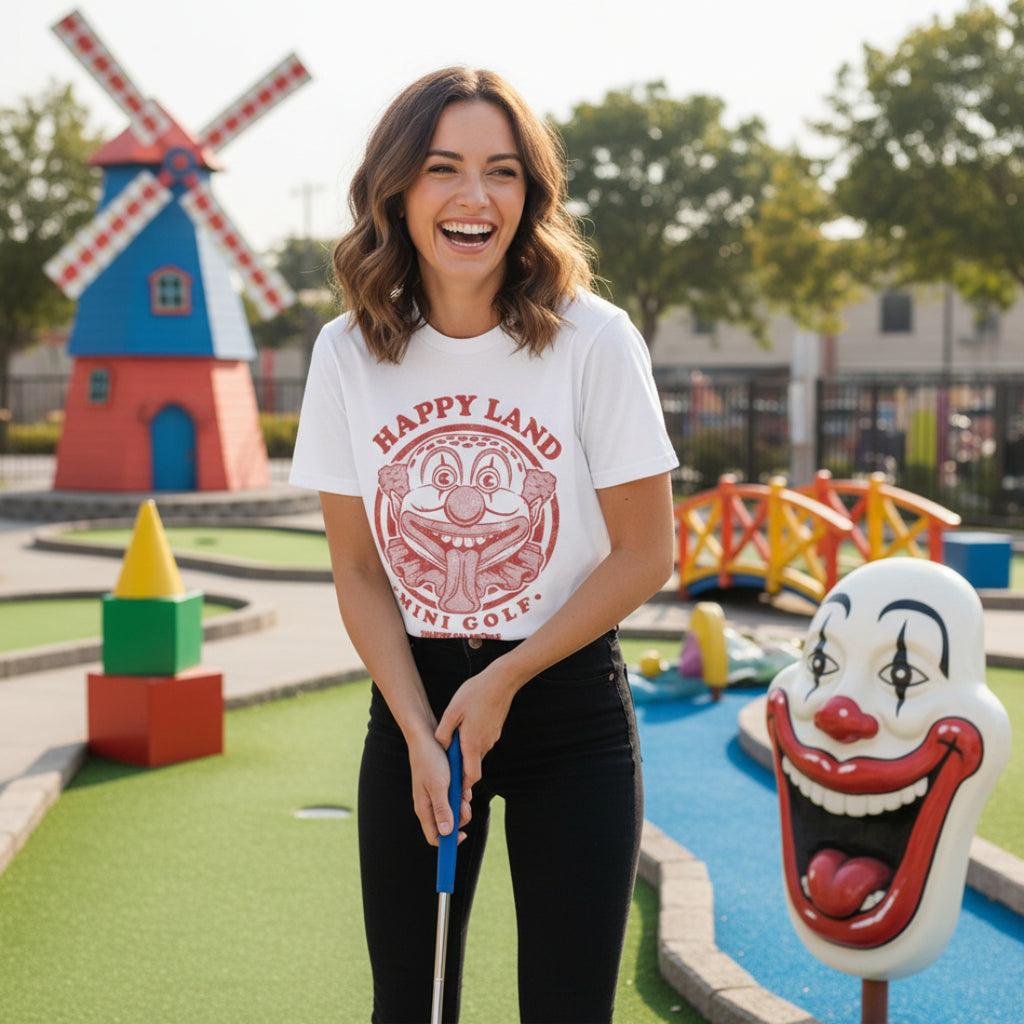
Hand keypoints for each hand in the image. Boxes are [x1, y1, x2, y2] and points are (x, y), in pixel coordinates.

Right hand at [408, 731, 470, 846]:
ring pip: (454, 810)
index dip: (449, 842)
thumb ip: (442, 809)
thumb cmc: (430, 760)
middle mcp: (429, 805)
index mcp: (424, 809)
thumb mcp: (438, 785)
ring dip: (462, 803)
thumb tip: (446, 833)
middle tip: (466, 803)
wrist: (426, 736)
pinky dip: (461, 791)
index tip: (463, 834)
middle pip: (448, 825)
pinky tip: (462, 781)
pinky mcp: (442, 786)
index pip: (435, 837)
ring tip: (463, 788)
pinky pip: (455, 796)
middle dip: (460, 818)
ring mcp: (435, 795)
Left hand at [434, 658, 518, 789]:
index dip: (463, 787)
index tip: (454, 791)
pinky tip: (465, 728)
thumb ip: (444, 733)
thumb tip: (440, 748)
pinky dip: (472, 742)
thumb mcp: (452, 711)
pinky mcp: (495, 730)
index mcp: (473, 744)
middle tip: (447, 766)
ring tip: (453, 743)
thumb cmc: (475, 694)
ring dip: (466, 753)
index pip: (471, 777)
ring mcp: (492, 737)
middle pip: (472, 766)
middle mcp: (485, 744)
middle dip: (461, 769)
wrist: (502, 680)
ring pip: (476, 753)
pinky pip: (482, 742)